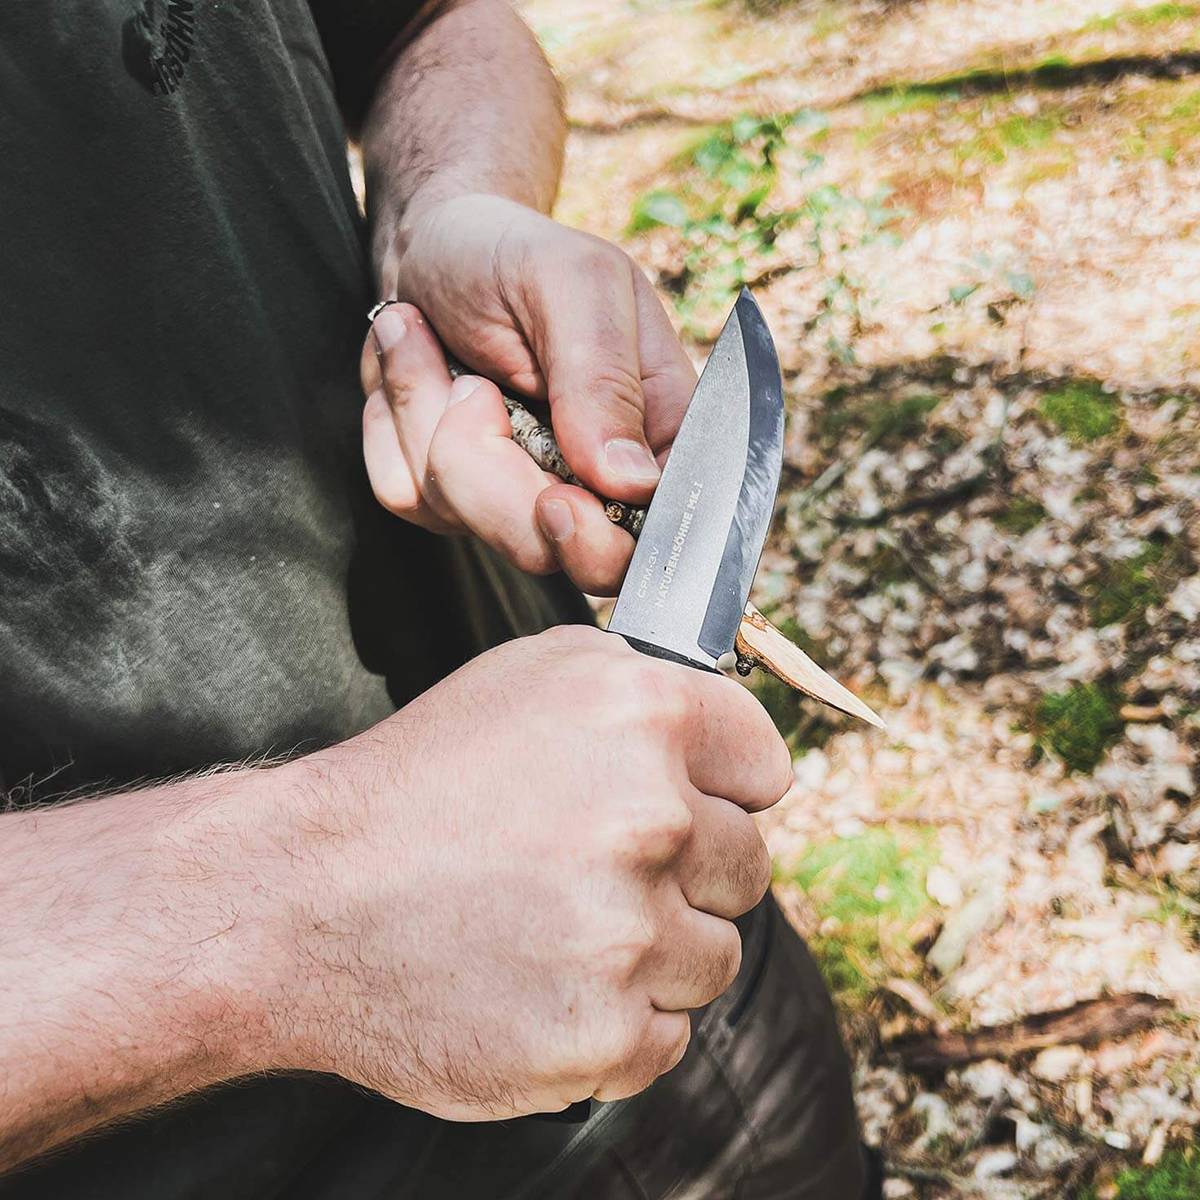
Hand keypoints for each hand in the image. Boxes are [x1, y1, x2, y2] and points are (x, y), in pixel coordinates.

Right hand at [265, 625, 789, 1119]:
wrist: (301, 900)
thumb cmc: (418, 783)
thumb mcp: (529, 678)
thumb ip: (645, 688)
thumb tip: (722, 738)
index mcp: (644, 715)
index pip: (765, 765)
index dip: (726, 786)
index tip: (693, 804)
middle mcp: (652, 819)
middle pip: (746, 867)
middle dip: (686, 871)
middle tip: (593, 869)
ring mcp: (630, 935)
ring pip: (712, 958)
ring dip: (654, 951)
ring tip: (558, 928)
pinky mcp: (603, 1036)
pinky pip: (664, 1038)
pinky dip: (617, 1022)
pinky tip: (545, 983)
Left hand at [361, 193, 697, 594]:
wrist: (432, 243)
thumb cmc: (513, 254)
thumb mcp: (574, 286)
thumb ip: (605, 381)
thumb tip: (631, 482)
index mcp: (656, 437)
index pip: (653, 538)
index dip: (601, 540)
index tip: (555, 498)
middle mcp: (594, 483)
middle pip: (552, 551)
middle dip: (492, 473)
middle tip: (473, 389)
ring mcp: (518, 496)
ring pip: (468, 521)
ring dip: (430, 421)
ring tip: (430, 342)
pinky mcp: (450, 494)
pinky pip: (408, 495)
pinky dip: (393, 425)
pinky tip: (412, 365)